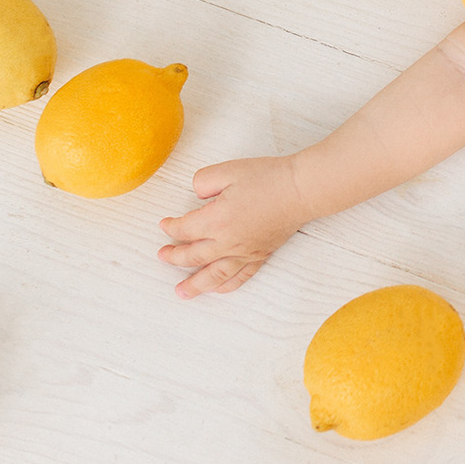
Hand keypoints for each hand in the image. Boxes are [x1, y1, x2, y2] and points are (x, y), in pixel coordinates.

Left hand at [157, 154, 313, 297]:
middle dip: (174, 257)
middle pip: (193, 256)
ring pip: (214, 275)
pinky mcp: (260, 255)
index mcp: (216, 220)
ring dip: (195, 285)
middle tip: (163, 256)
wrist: (301, 190)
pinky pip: (239, 276)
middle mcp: (228, 242)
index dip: (170, 227)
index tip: (165, 224)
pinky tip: (217, 290)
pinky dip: (226, 286)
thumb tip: (198, 197)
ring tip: (181, 293)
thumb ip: (203, 182)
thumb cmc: (268, 178)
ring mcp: (245, 252)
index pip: (184, 229)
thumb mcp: (228, 170)